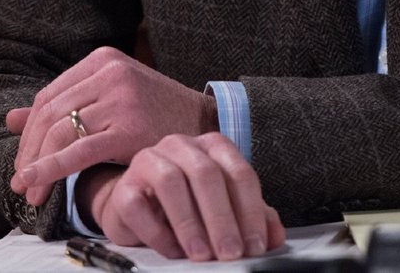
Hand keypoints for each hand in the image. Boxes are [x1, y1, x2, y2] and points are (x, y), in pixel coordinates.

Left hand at [7, 46, 216, 204]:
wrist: (206, 126)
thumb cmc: (155, 115)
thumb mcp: (109, 100)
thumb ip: (64, 106)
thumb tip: (9, 118)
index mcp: (103, 60)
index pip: (50, 96)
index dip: (29, 132)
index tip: (23, 162)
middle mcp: (109, 72)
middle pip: (51, 113)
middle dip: (29, 151)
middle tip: (20, 183)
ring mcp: (120, 97)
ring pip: (61, 131)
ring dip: (38, 165)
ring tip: (31, 193)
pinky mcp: (129, 127)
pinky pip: (80, 150)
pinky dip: (52, 169)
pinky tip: (37, 185)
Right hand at [85, 134, 285, 261]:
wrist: (140, 210)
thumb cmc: (187, 206)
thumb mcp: (225, 210)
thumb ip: (252, 218)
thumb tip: (274, 237)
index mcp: (211, 147)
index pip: (239, 172)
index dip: (250, 211)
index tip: (256, 244)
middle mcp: (181, 146)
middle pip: (206, 174)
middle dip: (222, 218)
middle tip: (230, 252)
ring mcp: (149, 161)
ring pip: (171, 182)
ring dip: (190, 223)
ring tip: (201, 254)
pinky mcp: (125, 187)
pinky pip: (138, 205)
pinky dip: (158, 232)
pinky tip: (173, 250)